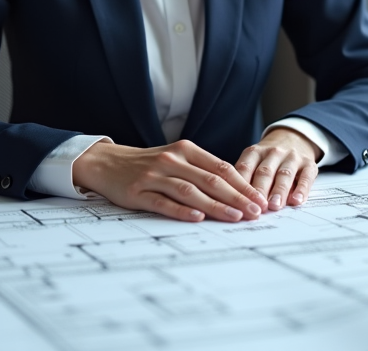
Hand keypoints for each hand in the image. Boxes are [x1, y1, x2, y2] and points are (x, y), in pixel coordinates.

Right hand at [73, 140, 267, 222]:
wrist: (107, 162)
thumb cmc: (148, 165)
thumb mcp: (176, 159)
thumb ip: (202, 170)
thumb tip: (236, 190)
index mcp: (185, 150)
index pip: (221, 167)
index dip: (243, 185)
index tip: (260, 200)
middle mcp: (172, 161)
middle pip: (211, 180)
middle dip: (237, 197)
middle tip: (256, 212)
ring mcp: (154, 176)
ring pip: (191, 191)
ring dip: (216, 206)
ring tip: (235, 217)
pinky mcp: (138, 192)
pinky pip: (163, 202)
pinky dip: (181, 210)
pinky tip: (197, 218)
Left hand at [235, 128, 320, 210]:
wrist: (294, 139)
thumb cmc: (268, 159)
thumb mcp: (254, 161)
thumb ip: (246, 177)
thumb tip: (237, 203)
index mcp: (255, 152)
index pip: (246, 167)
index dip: (242, 185)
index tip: (240, 201)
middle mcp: (273, 152)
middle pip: (265, 172)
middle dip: (260, 190)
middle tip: (258, 207)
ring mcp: (292, 157)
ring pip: (284, 175)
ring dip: (279, 191)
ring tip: (275, 206)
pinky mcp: (309, 164)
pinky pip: (305, 177)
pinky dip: (301, 189)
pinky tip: (297, 201)